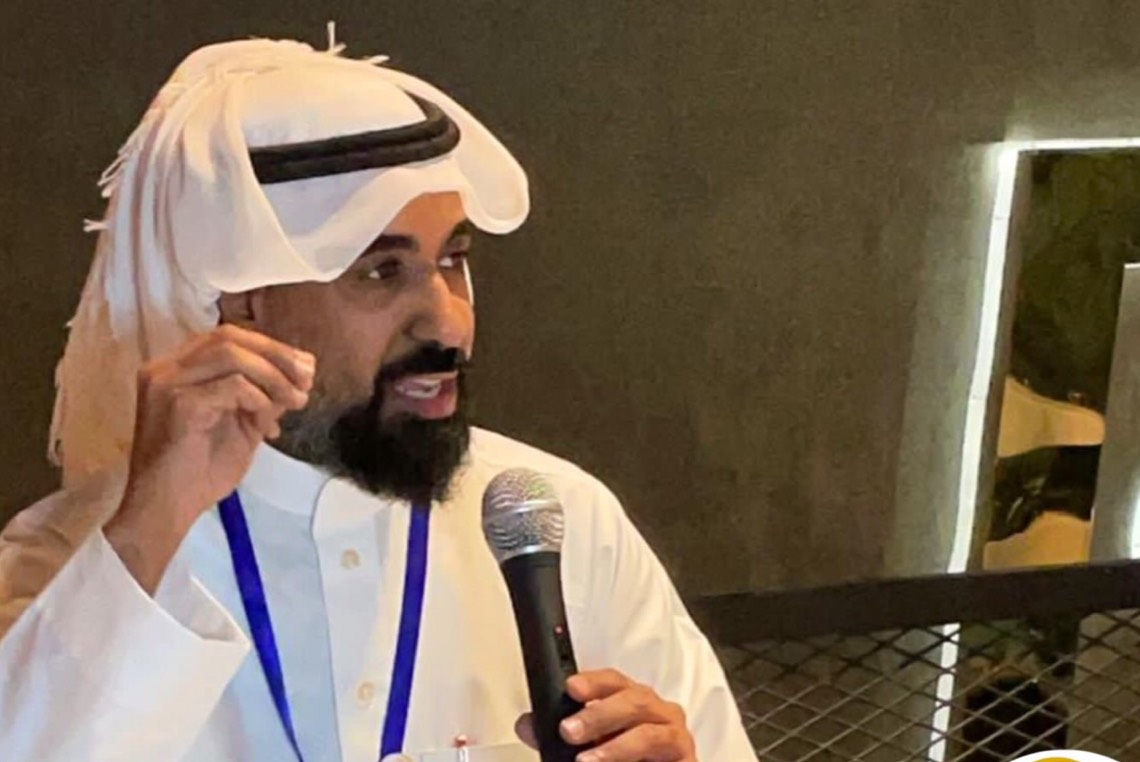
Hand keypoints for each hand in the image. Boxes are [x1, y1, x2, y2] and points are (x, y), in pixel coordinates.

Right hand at [104, 324, 313, 591]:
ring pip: (231, 354)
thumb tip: (299, 375)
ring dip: (273, 375)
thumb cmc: (200, 472)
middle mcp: (166, 368)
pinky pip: (230, 385)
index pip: (227, 338)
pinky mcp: (176, 402)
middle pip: (229, 337)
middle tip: (307, 378)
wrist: (167, 510)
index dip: (270, 347)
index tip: (305, 367)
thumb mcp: (242, 426)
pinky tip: (266, 423)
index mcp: (178, 369)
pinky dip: (257, 398)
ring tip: (296, 400)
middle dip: (276, 354)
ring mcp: (166, 382)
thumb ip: (263, 397)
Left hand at [516, 669, 697, 761]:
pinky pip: (666, 754)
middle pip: (633, 698)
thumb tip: (527, 724)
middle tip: (569, 730)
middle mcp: (656, 711)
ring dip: (616, 746)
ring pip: (649, 731)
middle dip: (599, 713)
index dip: (593, 681)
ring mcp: (673, 734)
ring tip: (586, 761)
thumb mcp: (587, 745)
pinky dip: (637, 761)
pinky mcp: (687, 759)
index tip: (571, 688)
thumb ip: (556, 736)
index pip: (614, 680)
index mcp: (631, 700)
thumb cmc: (624, 758)